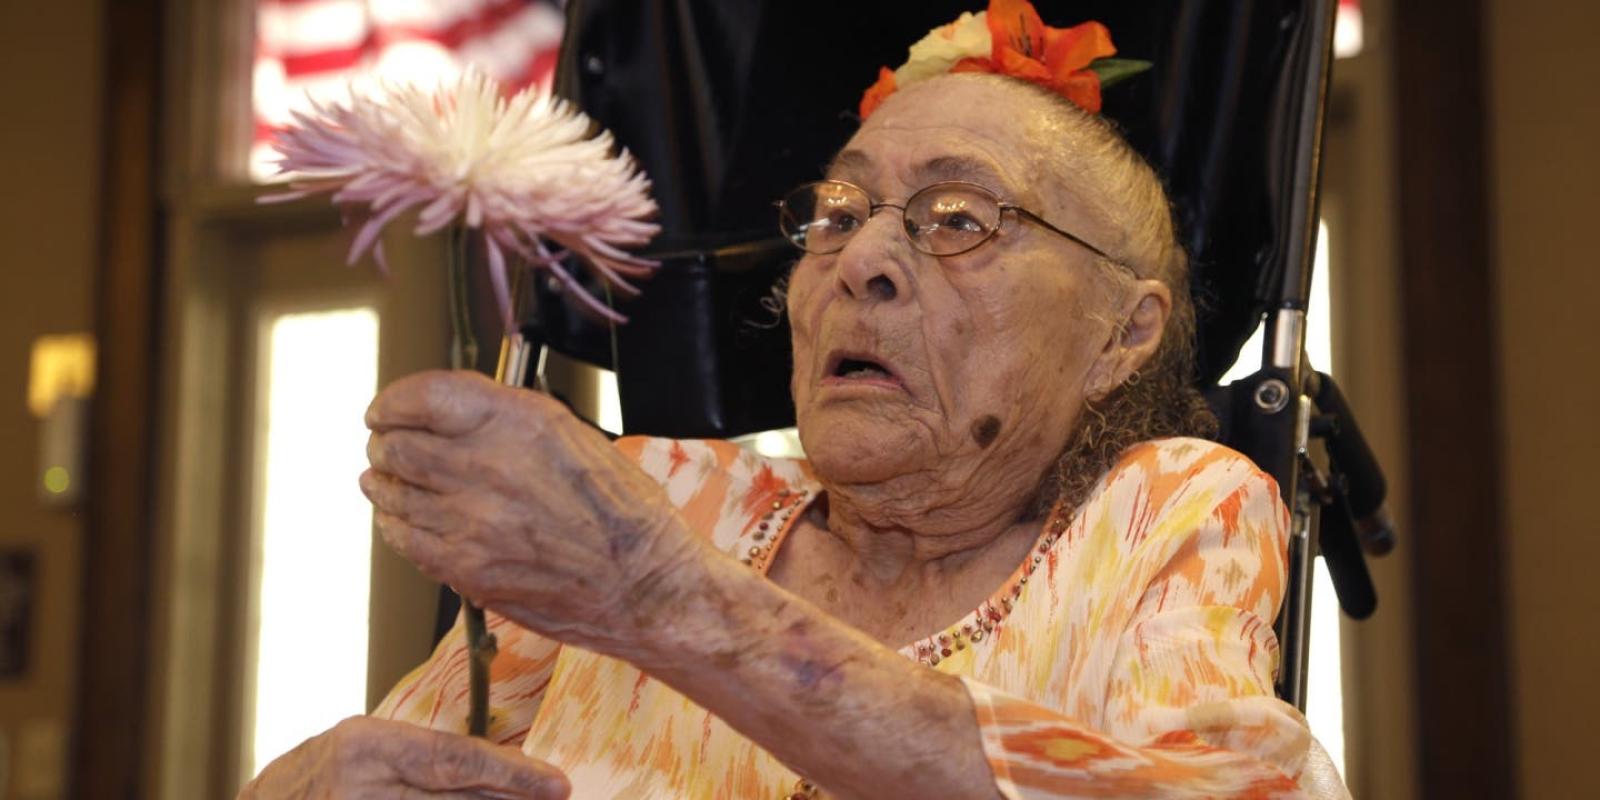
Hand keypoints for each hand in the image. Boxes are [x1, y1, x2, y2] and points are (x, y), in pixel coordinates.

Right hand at [238, 716, 569, 798]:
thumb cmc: (319, 778)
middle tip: (554, 797)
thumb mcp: (367, 750)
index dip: (511, 773)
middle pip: (453, 798)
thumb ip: (424, 759)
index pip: (454, 758)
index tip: (556, 783)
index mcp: (366, 744)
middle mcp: (359, 787)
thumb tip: (500, 768)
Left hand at [360, 370, 702, 656]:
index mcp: (520, 423)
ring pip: (391, 492)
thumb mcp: (572, 435)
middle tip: (387, 446)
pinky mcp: (464, 567)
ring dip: (385, 483)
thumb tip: (450, 410)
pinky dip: (395, 524)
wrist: (643, 583)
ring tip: (390, 482)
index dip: (394, 401)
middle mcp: (489, 466)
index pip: (423, 397)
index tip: (387, 409)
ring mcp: (471, 520)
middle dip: (385, 443)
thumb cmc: (621, 512)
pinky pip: (403, 538)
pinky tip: (406, 520)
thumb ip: (506, 417)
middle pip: (396, 445)